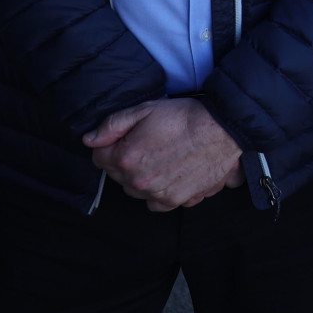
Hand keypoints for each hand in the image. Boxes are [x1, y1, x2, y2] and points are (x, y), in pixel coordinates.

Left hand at [83, 99, 243, 211]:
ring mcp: (158, 194)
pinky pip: (156, 203)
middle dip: (126, 162)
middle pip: (117, 176)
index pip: (99, 158)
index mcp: (126, 158)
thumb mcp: (145, 110)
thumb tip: (89, 140)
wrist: (223, 130)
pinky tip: (171, 174)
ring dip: (142, 178)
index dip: (111, 144)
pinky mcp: (177, 201)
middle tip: (148, 145)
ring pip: (136, 191)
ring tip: (161, 159)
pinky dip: (159, 192)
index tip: (127, 137)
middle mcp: (139, 181)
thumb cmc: (186, 117)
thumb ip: (112, 125)